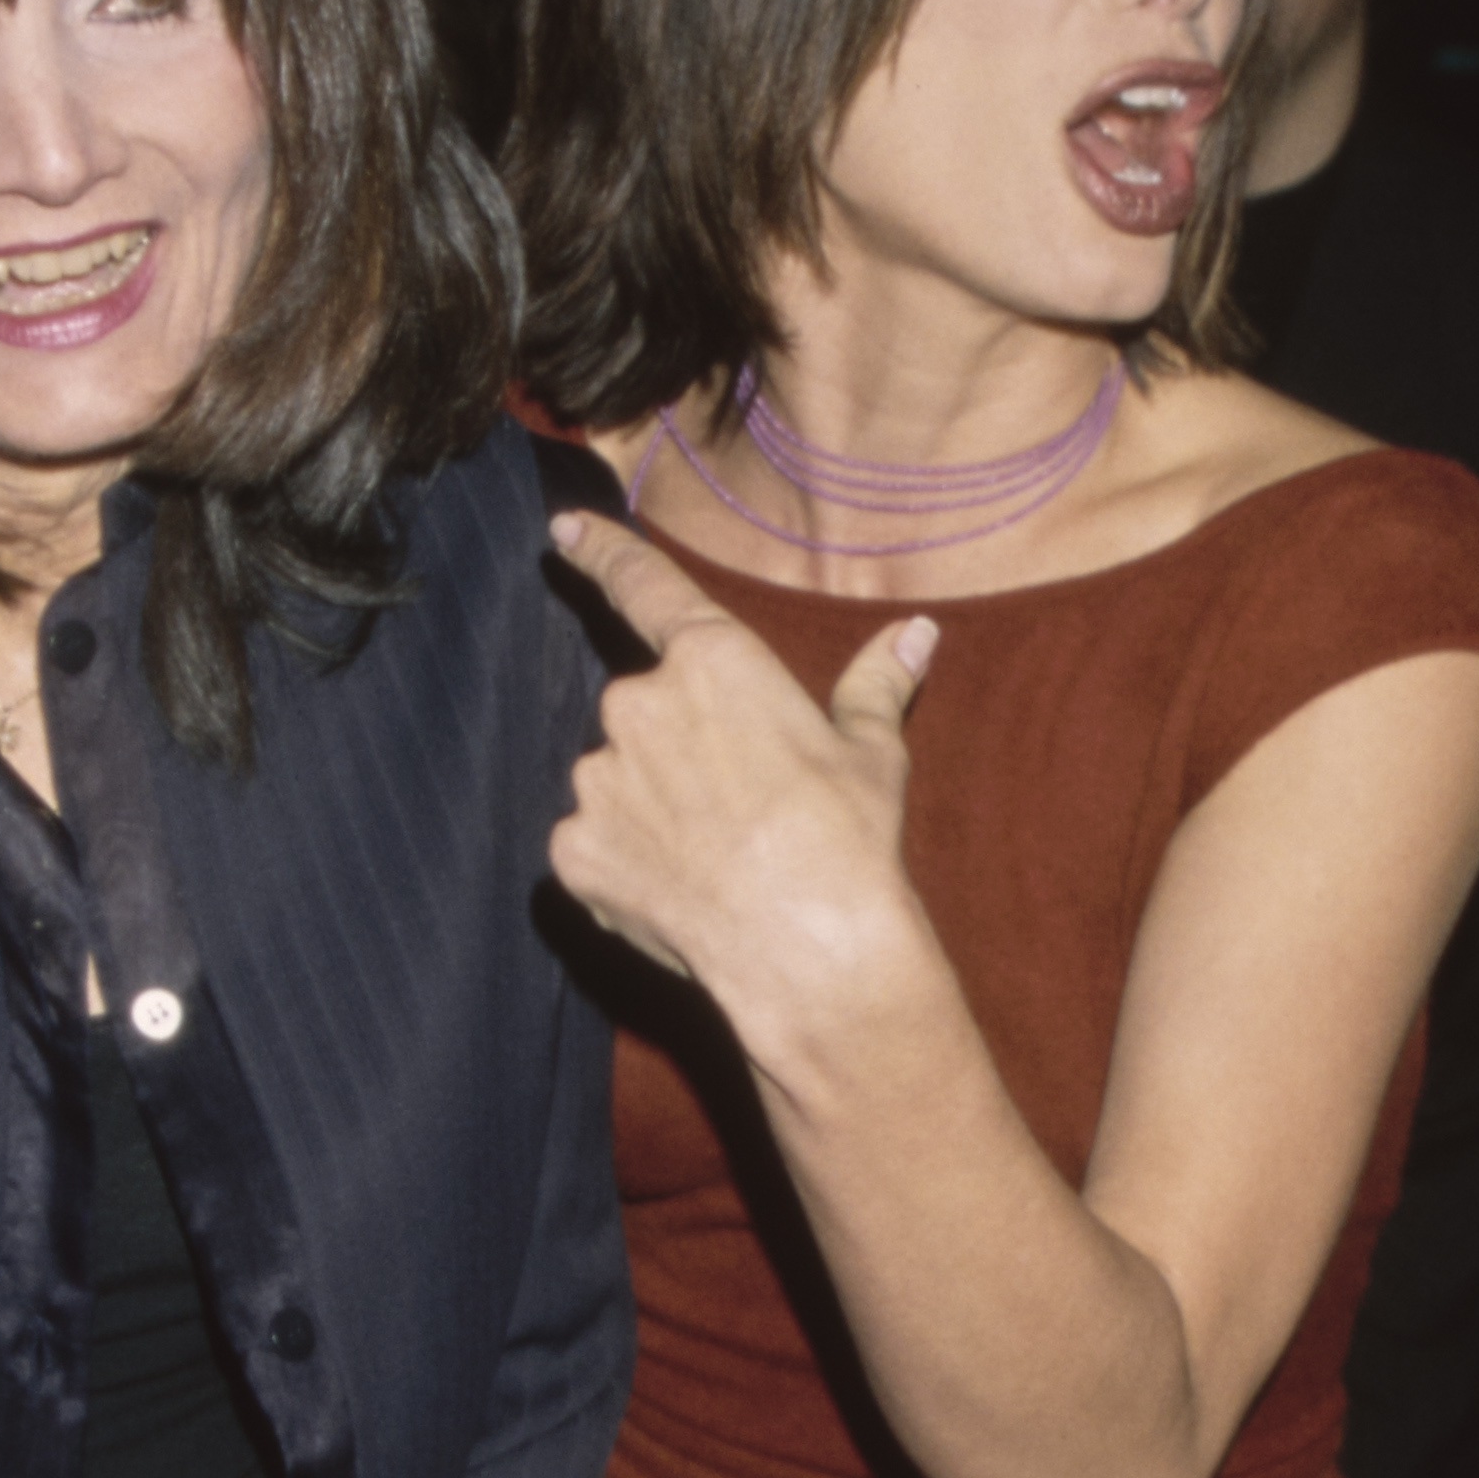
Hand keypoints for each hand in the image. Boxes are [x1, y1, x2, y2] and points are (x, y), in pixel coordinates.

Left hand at [545, 508, 935, 1026]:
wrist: (809, 950)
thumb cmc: (848, 839)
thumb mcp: (872, 752)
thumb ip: (875, 684)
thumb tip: (916, 631)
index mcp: (712, 660)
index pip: (643, 586)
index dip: (600, 549)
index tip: (563, 527)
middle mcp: (638, 705)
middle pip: (646, 715)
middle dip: (681, 750)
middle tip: (741, 806)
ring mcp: (597, 780)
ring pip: (616, 781)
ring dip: (651, 808)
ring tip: (718, 859)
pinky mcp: (573, 850)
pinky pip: (593, 844)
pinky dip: (626, 863)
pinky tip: (680, 892)